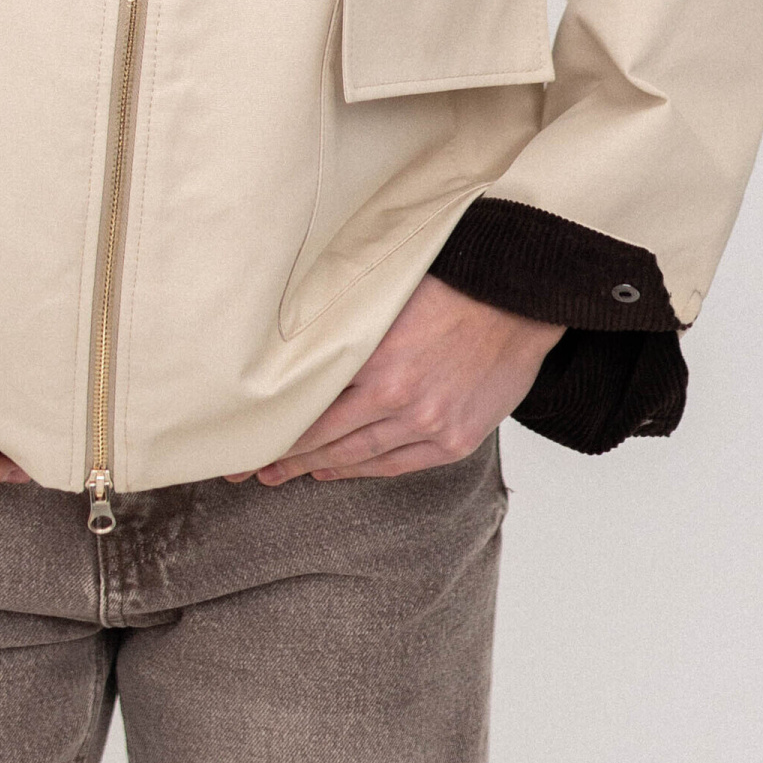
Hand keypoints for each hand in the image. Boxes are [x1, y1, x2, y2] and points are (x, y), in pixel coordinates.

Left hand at [228, 275, 563, 484]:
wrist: (518, 301)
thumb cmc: (451, 287)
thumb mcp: (387, 300)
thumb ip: (346, 328)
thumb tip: (297, 346)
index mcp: (375, 359)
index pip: (308, 406)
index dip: (273, 430)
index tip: (243, 443)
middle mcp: (399, 399)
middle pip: (326, 438)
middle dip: (284, 458)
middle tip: (250, 471)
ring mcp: (429, 424)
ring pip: (359, 456)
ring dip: (319, 467)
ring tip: (286, 475)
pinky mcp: (455, 440)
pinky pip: (398, 465)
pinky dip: (364, 469)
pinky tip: (338, 470)